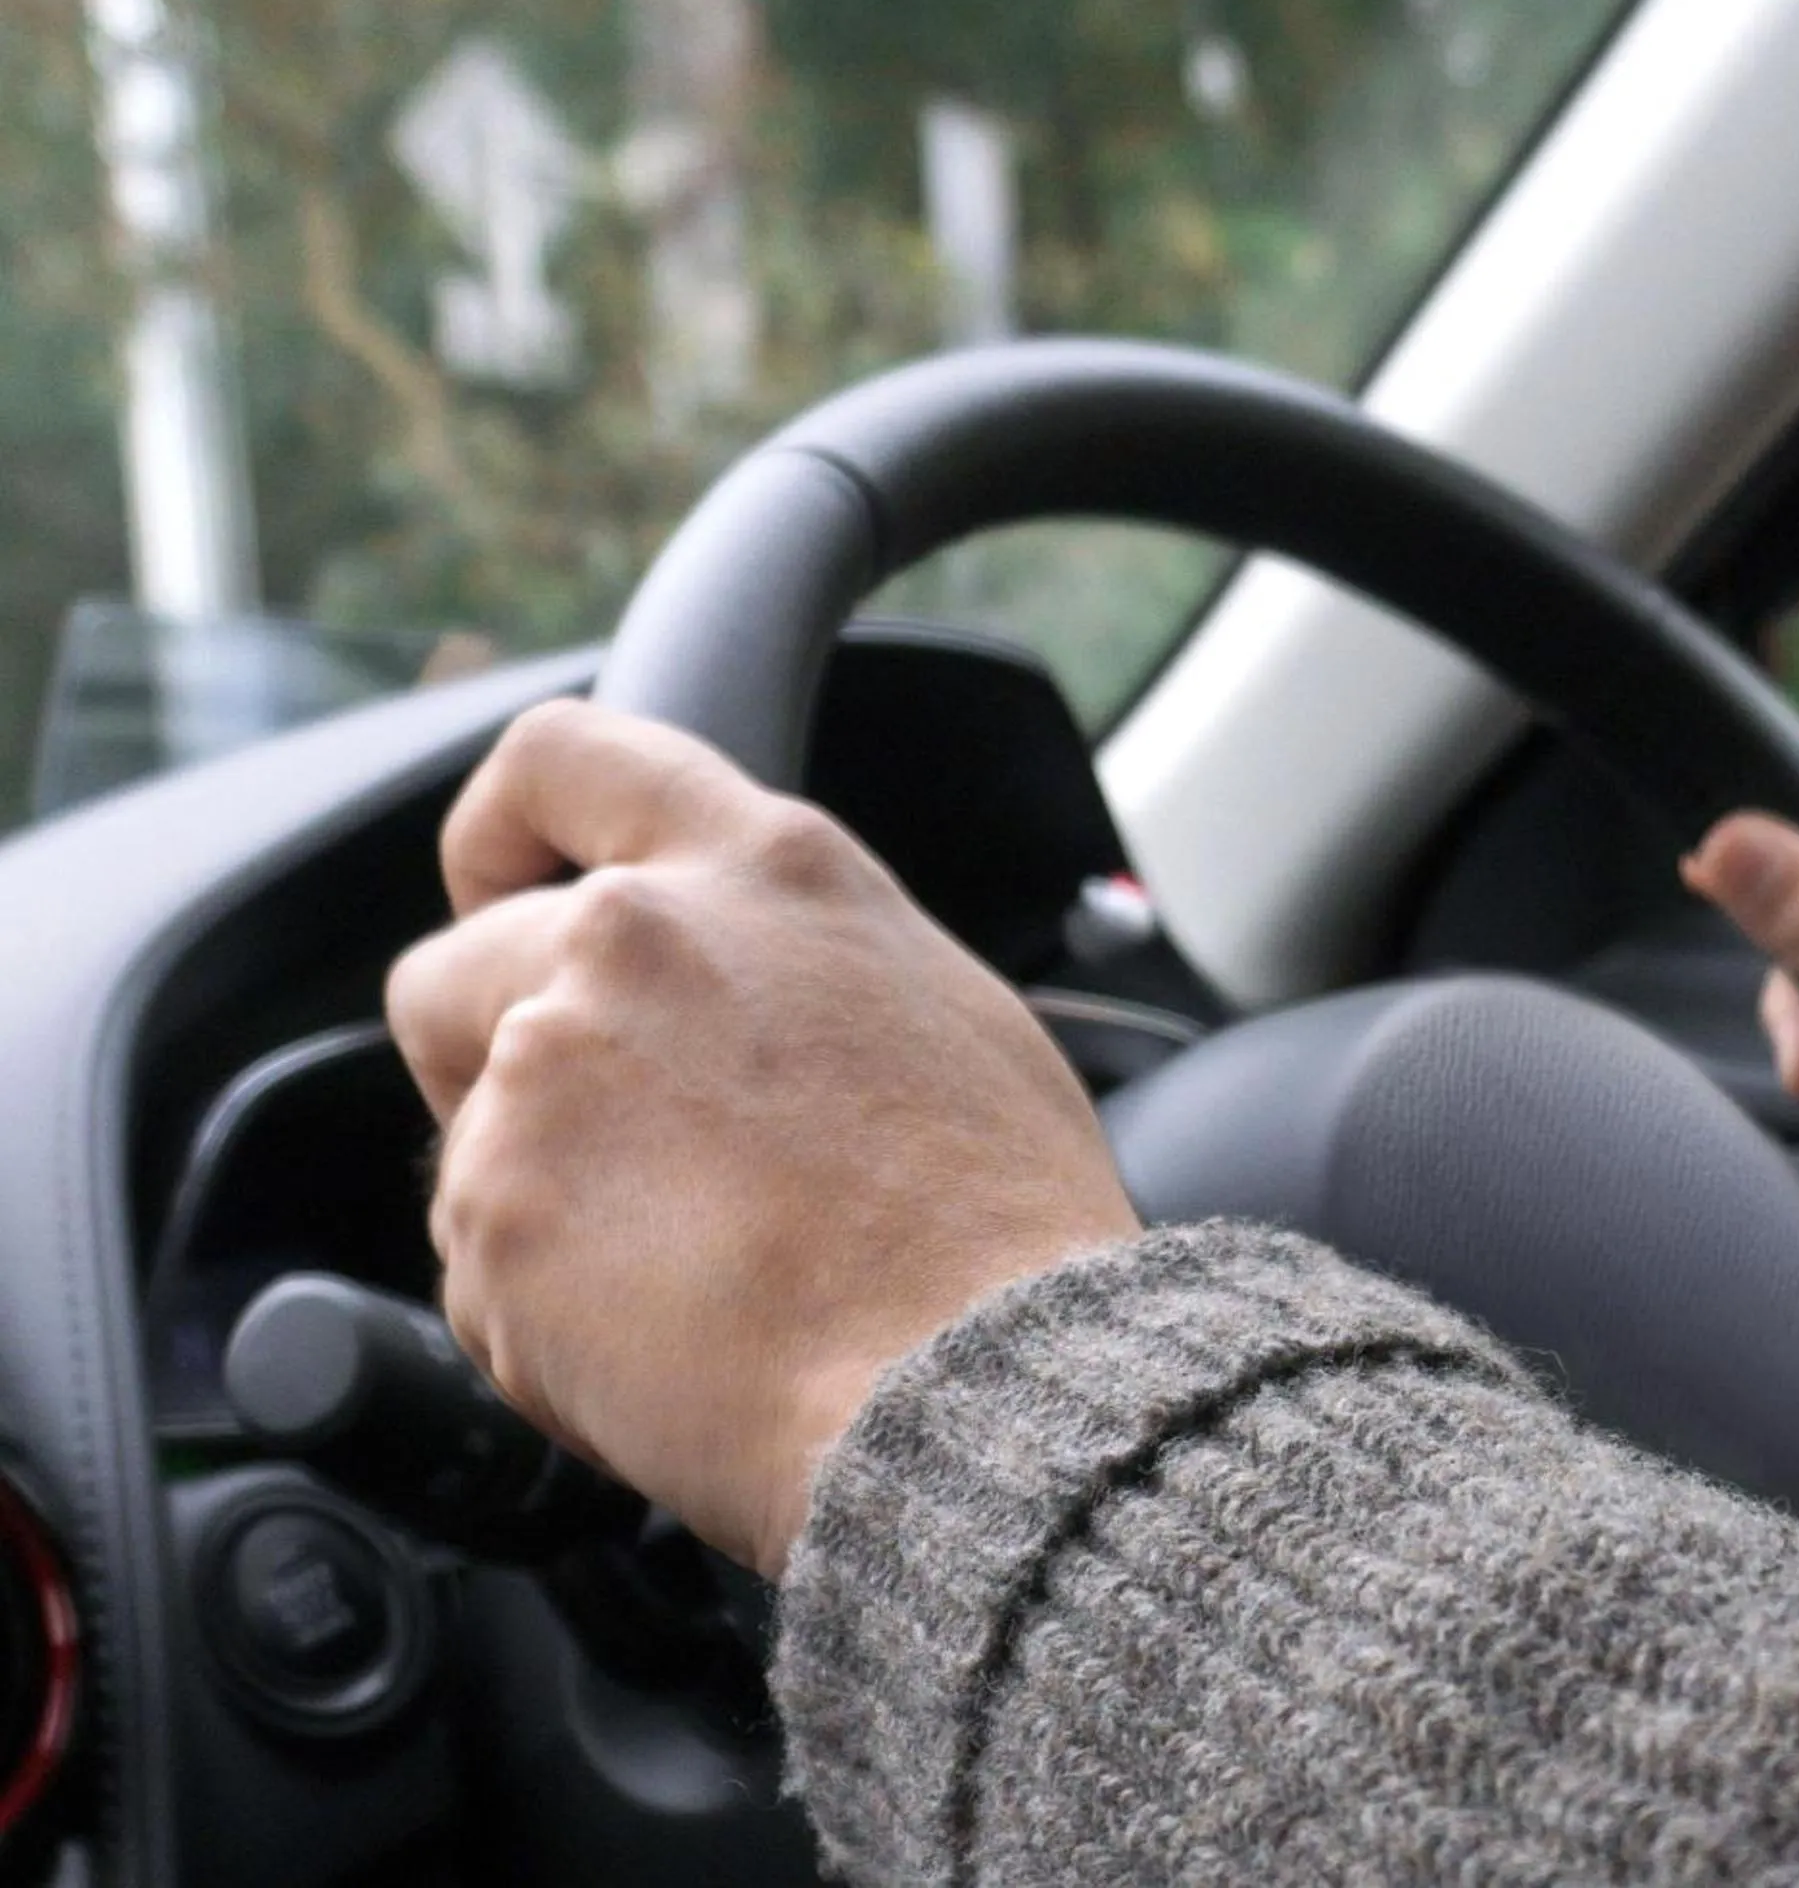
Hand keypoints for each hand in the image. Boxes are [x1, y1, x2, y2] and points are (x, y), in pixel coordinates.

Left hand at [386, 700, 1136, 1574]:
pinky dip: (544, 1322)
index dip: (498, 833)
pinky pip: (479, 1275)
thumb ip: (800, 960)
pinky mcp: (493, 1219)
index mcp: (761, 870)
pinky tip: (672, 1351)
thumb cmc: (1002, 1222)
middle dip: (491, 1063)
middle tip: (610, 1156)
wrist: (981, 1380)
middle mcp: (633, 940)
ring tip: (692, 1285)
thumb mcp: (940, 1007)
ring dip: (542, 1207)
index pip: (562, 759)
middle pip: (454, 971)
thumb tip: (751, 1000)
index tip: (497, 891)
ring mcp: (549, 1076)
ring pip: (470, 1142)